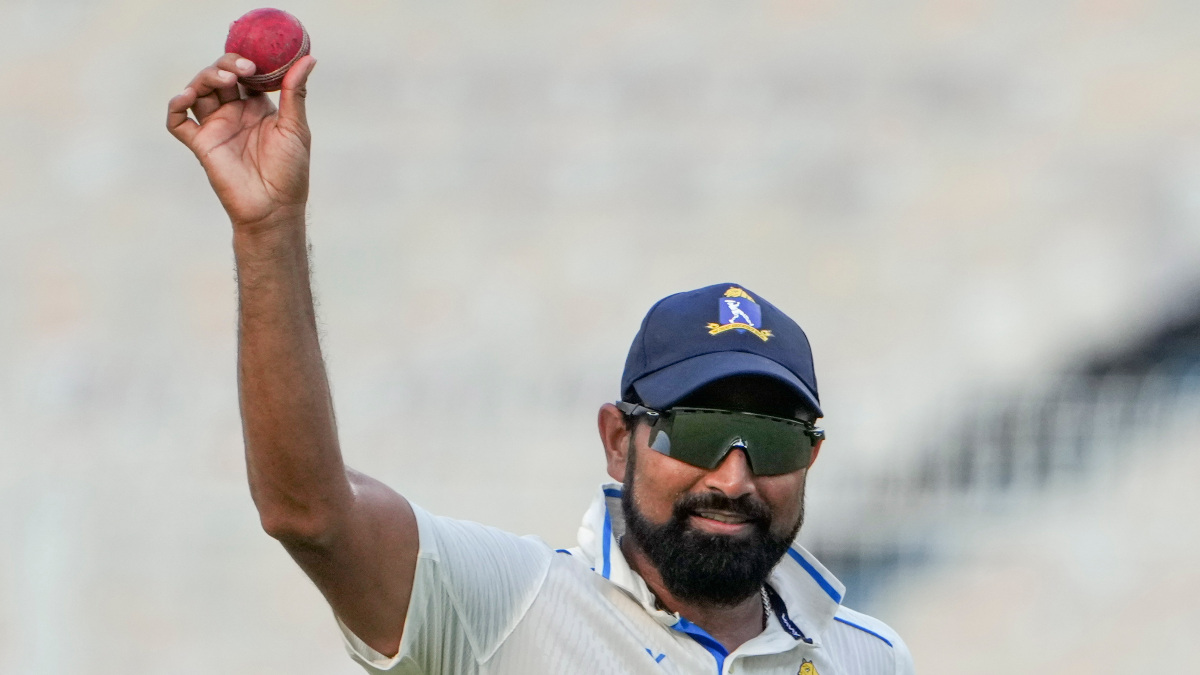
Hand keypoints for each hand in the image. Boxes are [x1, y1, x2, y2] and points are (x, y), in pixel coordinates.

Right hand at [167, 53, 317, 235]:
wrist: (275, 207)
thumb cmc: (290, 171)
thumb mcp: (296, 127)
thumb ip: (295, 92)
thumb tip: (310, 59)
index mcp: (256, 107)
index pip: (243, 73)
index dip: (245, 61)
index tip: (256, 59)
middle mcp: (233, 113)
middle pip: (218, 76)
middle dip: (225, 65)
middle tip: (242, 70)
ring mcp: (215, 127)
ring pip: (197, 91)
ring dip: (204, 78)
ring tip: (224, 81)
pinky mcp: (201, 144)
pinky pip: (178, 122)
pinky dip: (175, 106)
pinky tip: (186, 97)